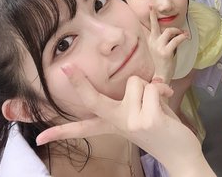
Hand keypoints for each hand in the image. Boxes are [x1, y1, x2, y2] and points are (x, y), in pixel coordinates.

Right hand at [35, 68, 176, 145]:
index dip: (61, 131)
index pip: (84, 128)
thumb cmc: (164, 128)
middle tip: (66, 67)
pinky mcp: (148, 119)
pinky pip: (152, 87)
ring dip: (151, 87)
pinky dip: (163, 90)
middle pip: (94, 100)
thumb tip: (155, 81)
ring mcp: (132, 122)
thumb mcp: (145, 112)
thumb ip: (143, 97)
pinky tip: (166, 103)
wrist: (182, 153)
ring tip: (159, 103)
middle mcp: (119, 124)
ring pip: (136, 82)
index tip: (40, 136)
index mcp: (114, 125)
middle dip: (79, 82)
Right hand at [146, 7, 188, 82]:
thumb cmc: (160, 63)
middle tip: (155, 8)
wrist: (160, 77)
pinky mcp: (165, 52)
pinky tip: (186, 37)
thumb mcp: (158, 50)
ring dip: (178, 31)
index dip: (151, 17)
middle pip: (155, 26)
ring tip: (183, 33)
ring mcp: (158, 47)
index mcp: (150, 42)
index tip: (150, 7)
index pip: (150, 27)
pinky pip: (176, 40)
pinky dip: (182, 37)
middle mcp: (152, 43)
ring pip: (168, 31)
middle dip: (154, 16)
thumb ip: (161, 41)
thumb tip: (172, 32)